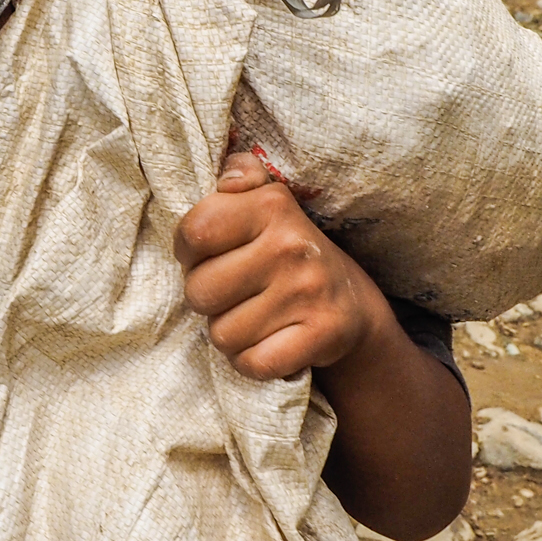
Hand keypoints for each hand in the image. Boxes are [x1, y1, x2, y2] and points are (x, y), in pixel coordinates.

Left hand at [173, 151, 394, 378]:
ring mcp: (309, 292)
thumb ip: (240, 177)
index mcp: (272, 205)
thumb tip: (229, 179)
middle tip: (234, 293)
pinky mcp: (322, 335)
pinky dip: (252, 361)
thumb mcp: (266, 205)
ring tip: (252, 316)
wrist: (353, 305)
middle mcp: (292, 245)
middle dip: (208, 299)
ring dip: (230, 333)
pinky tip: (268, 342)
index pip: (194, 232)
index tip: (207, 256)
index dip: (188, 252)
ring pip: (222, 334)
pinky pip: (253, 363)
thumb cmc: (287, 253)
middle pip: (199, 291)